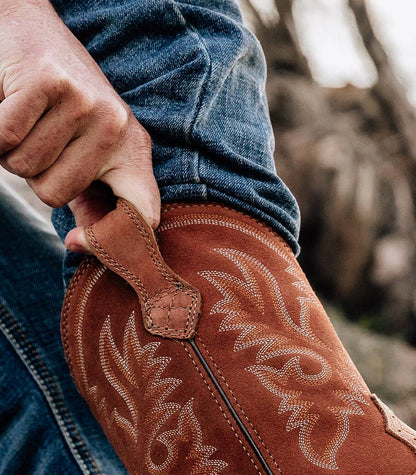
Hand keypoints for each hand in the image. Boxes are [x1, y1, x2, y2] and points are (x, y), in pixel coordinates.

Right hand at [0, 0, 158, 251]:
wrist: (29, 30)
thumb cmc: (61, 108)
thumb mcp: (89, 154)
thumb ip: (94, 201)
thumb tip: (84, 245)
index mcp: (134, 152)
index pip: (144, 212)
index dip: (108, 239)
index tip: (76, 242)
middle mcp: (117, 127)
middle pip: (53, 194)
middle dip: (33, 173)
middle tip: (40, 138)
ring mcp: (86, 103)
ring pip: (24, 166)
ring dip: (11, 148)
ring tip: (29, 119)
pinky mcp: (51, 83)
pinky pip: (3, 137)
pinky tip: (9, 102)